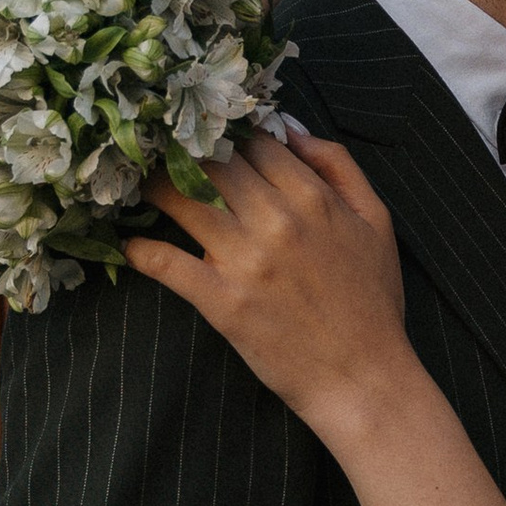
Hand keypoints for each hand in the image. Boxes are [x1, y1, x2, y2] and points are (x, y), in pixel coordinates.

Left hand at [129, 131, 415, 437]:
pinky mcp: (221, 301)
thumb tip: (289, 128)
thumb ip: (338, 166)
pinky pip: (166, 264)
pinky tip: (129, 246)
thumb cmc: (373, 301)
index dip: (228, 133)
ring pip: (182, 199)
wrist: (364, 378)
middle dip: (182, 150)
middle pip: (211, 162)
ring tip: (138, 187)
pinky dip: (140, 250)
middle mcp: (275, 220)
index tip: (208, 136)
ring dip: (152, 187)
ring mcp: (245, 261)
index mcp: (313, 197)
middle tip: (159, 151)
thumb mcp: (376, 220)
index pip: (254, 142)